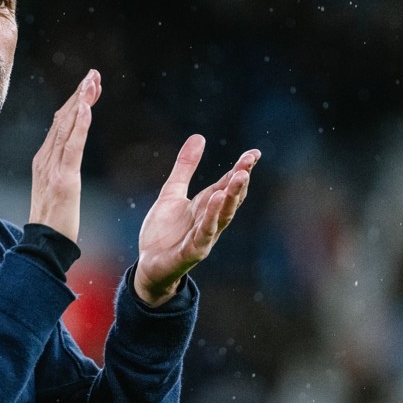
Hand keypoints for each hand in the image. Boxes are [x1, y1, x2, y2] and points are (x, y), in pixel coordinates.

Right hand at [28, 69, 101, 242]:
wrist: (44, 244)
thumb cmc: (53, 221)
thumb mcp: (55, 189)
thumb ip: (59, 169)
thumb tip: (66, 156)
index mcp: (44, 160)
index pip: (60, 124)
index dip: (75, 102)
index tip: (89, 85)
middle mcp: (45, 158)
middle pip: (63, 119)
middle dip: (79, 94)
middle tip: (93, 74)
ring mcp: (52, 167)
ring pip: (67, 127)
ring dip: (80, 102)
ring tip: (91, 81)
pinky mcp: (64, 178)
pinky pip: (72, 147)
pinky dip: (79, 125)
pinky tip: (86, 107)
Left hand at [134, 135, 258, 306]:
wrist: (149, 265)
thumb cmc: (163, 232)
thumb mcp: (171, 192)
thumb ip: (185, 167)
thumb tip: (199, 136)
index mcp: (206, 206)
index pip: (227, 185)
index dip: (240, 169)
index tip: (254, 153)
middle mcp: (209, 221)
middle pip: (229, 199)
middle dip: (239, 182)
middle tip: (248, 162)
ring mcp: (202, 237)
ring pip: (221, 216)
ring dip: (231, 197)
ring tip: (239, 176)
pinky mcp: (191, 252)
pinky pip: (203, 234)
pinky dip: (211, 218)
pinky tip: (216, 200)